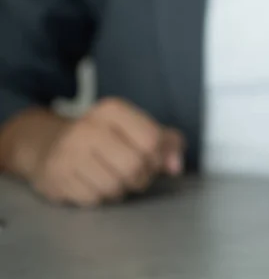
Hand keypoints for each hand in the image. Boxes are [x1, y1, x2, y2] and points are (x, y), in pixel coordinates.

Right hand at [31, 98, 184, 206]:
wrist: (52, 145)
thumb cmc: (106, 139)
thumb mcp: (137, 129)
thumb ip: (167, 142)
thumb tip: (176, 165)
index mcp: (113, 110)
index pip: (151, 140)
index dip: (158, 156)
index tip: (152, 158)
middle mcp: (88, 127)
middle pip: (134, 166)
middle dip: (141, 177)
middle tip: (135, 173)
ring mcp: (69, 152)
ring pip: (114, 186)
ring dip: (121, 189)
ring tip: (114, 177)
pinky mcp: (57, 176)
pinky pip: (93, 199)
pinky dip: (100, 197)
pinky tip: (94, 183)